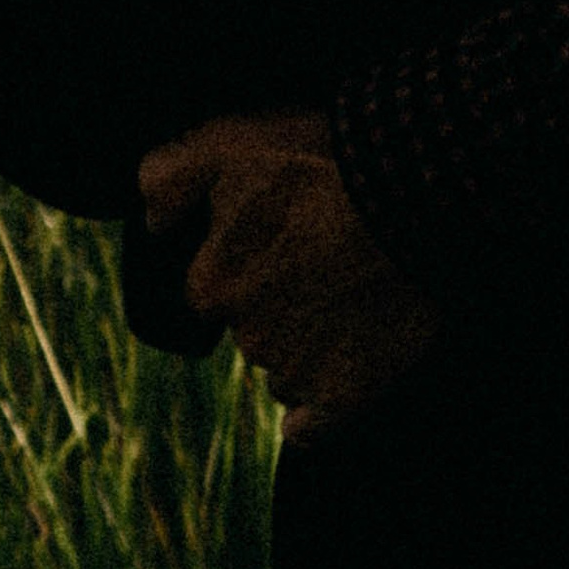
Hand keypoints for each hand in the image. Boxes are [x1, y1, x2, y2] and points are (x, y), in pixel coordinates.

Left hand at [136, 111, 442, 442]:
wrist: (417, 196)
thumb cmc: (323, 164)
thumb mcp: (229, 142)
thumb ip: (167, 178)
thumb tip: (151, 223)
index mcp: (213, 283)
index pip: (213, 284)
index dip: (249, 255)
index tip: (287, 231)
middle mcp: (246, 338)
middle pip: (253, 326)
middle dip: (278, 301)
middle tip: (324, 259)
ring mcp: (295, 373)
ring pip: (285, 366)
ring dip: (308, 340)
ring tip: (354, 293)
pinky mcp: (342, 399)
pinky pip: (311, 426)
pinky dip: (320, 405)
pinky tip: (343, 369)